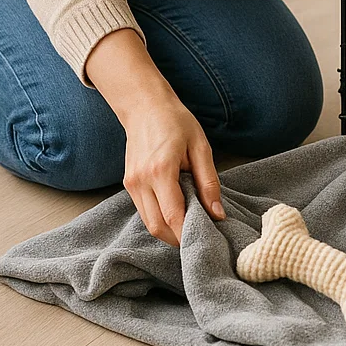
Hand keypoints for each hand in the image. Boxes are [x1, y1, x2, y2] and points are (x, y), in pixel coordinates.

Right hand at [121, 96, 224, 246]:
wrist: (145, 106)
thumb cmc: (176, 122)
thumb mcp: (200, 146)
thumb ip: (209, 181)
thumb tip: (217, 214)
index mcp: (160, 170)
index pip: (173, 216)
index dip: (189, 234)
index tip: (207, 239)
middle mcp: (141, 181)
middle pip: (158, 227)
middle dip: (179, 238)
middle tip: (201, 235)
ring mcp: (131, 184)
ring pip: (149, 223)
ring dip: (169, 231)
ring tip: (191, 225)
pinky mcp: (128, 184)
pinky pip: (144, 212)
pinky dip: (160, 219)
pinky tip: (177, 212)